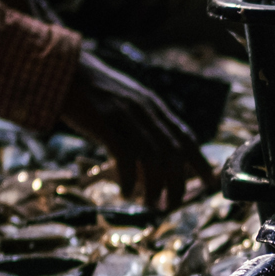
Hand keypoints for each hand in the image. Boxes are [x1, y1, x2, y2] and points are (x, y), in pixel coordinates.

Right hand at [66, 51, 201, 205]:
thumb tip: (153, 148)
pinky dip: (130, 180)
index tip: (210, 181)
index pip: (185, 136)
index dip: (200, 161)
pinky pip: (126, 157)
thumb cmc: (91, 91)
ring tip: (149, 205)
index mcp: (154, 105)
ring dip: (154, 187)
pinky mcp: (107, 124)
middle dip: (177, 183)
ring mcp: (127, 116)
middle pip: (173, 153)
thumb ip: (142, 119)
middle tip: (171, 205)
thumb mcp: (126, 100)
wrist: (65, 70)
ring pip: (153, 159)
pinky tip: (127, 194)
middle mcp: (146, 111)